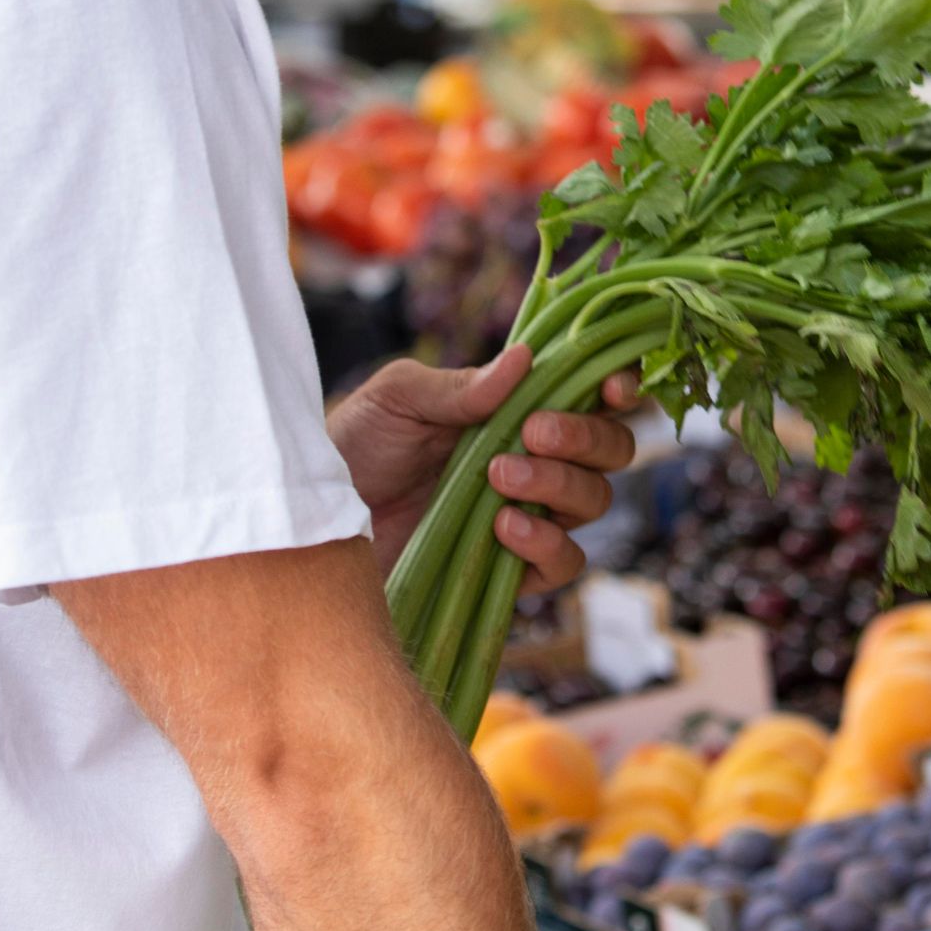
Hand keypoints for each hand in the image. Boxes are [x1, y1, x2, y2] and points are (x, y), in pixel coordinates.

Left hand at [326, 346, 641, 590]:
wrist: (311, 525)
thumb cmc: (354, 448)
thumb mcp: (397, 399)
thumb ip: (460, 386)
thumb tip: (525, 358)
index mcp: (517, 409)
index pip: (593, 395)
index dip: (619, 388)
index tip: (610, 388)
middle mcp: (535, 461)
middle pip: (611, 449)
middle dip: (585, 436)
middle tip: (532, 432)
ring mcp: (528, 517)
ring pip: (593, 500)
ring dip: (560, 484)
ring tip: (499, 478)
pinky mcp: (510, 572)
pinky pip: (564, 563)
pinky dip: (547, 544)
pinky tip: (504, 530)